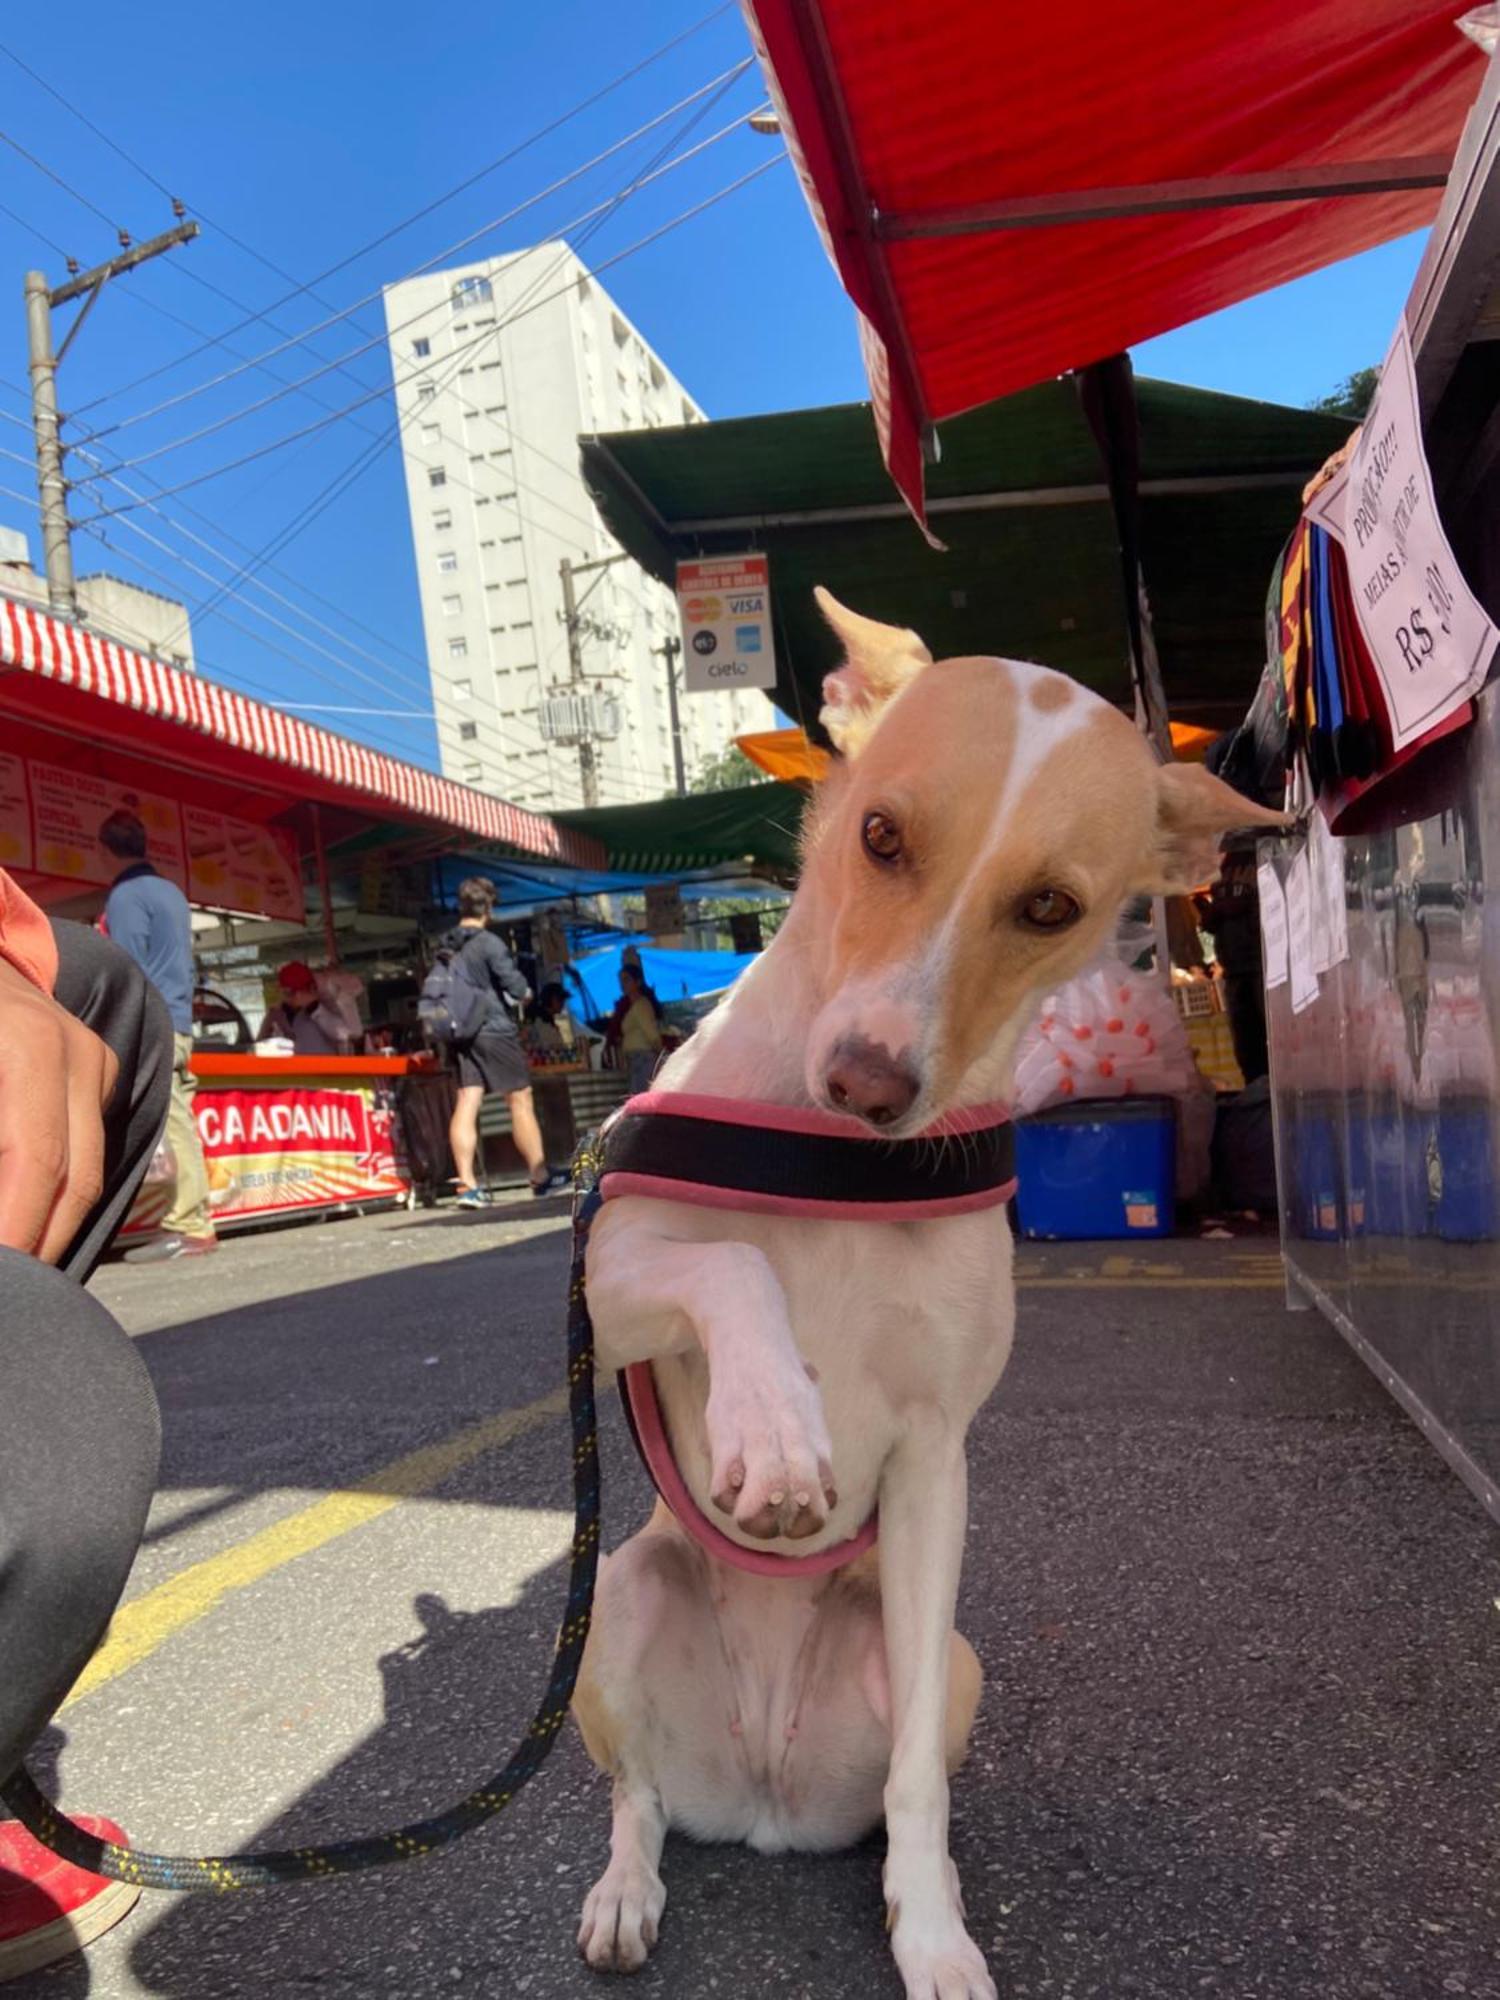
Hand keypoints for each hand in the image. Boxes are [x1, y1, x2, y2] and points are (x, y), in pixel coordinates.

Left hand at [0, 955, 117, 1262]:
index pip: (37, 1164)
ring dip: (49, 1228)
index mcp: (28, 1049)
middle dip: (39, 1246)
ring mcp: (96, 1059)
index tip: (4, 1280)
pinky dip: (55, 1194)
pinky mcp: (98, 1069)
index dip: (17, 1232)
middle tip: (13, 1292)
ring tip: (18, 1273)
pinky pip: (84, 1149)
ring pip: (88, 1171)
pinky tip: (24, 1227)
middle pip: (77, 1180)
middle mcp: (78, 1054)